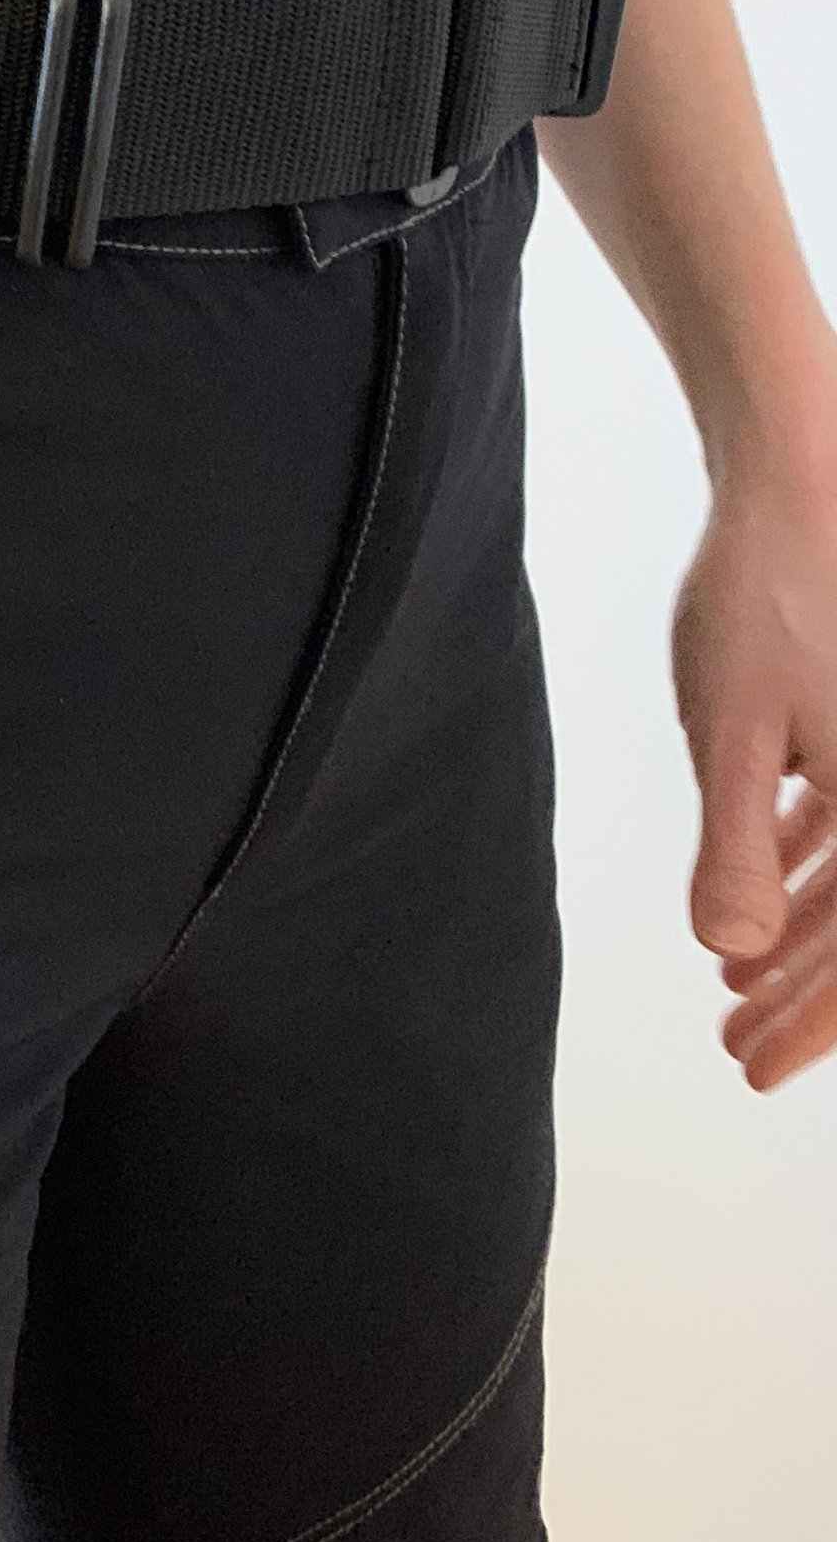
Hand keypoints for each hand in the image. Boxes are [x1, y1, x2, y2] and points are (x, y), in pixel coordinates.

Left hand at [673, 448, 836, 1090]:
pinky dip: (813, 865)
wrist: (805, 475)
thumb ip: (736, 845)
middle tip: (736, 1045)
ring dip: (804, 935)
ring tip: (733, 982)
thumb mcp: (735, 731)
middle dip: (805, 995)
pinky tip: (761, 895)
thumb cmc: (767, 595)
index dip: (811, 1022)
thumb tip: (727, 947)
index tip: (749, 1067)